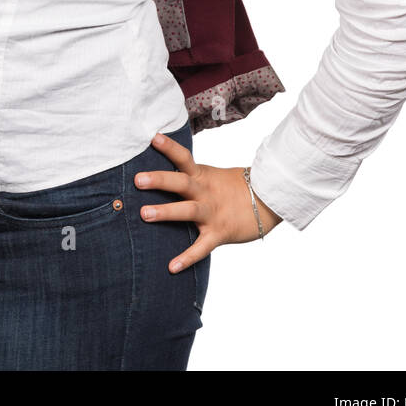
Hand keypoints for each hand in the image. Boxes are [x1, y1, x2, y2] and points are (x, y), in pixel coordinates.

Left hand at [134, 131, 282, 272]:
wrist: (268, 201)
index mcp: (202, 176)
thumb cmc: (233, 189)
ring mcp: (212, 213)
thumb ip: (189, 175)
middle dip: (159, 180)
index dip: (169, 147)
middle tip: (137, 179)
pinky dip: (187, 257)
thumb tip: (160, 173)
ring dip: (165, 212)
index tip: (153, 138)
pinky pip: (201, 247)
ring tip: (144, 214)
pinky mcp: (220, 233)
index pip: (184, 157)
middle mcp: (205, 192)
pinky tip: (172, 267)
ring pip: (187, 211)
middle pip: (181, 183)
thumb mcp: (211, 176)